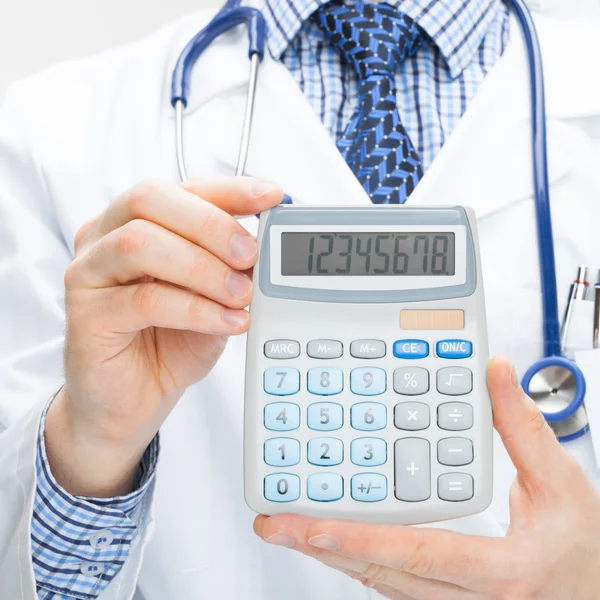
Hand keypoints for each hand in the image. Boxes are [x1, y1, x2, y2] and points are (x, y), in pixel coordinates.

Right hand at [46, 177, 281, 496]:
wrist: (134, 400)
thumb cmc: (171, 342)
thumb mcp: (215, 297)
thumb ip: (232, 268)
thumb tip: (267, 247)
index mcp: (139, 222)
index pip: (183, 187)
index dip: (230, 189)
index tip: (272, 196)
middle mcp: (106, 237)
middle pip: (150, 199)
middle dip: (211, 224)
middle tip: (250, 256)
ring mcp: (90, 272)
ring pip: (140, 243)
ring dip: (203, 268)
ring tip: (241, 295)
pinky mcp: (86, 314)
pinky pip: (144, 299)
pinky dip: (196, 309)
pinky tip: (227, 322)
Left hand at [255, 357, 599, 599]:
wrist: (594, 590)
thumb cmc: (583, 547)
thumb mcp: (561, 482)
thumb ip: (524, 425)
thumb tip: (496, 374)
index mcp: (499, 570)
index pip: (414, 553)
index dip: (359, 538)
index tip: (311, 524)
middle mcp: (468, 598)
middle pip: (379, 574)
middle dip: (321, 548)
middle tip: (275, 523)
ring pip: (378, 584)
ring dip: (332, 555)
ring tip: (290, 525)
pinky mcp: (444, 599)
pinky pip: (390, 583)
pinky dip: (357, 560)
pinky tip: (333, 538)